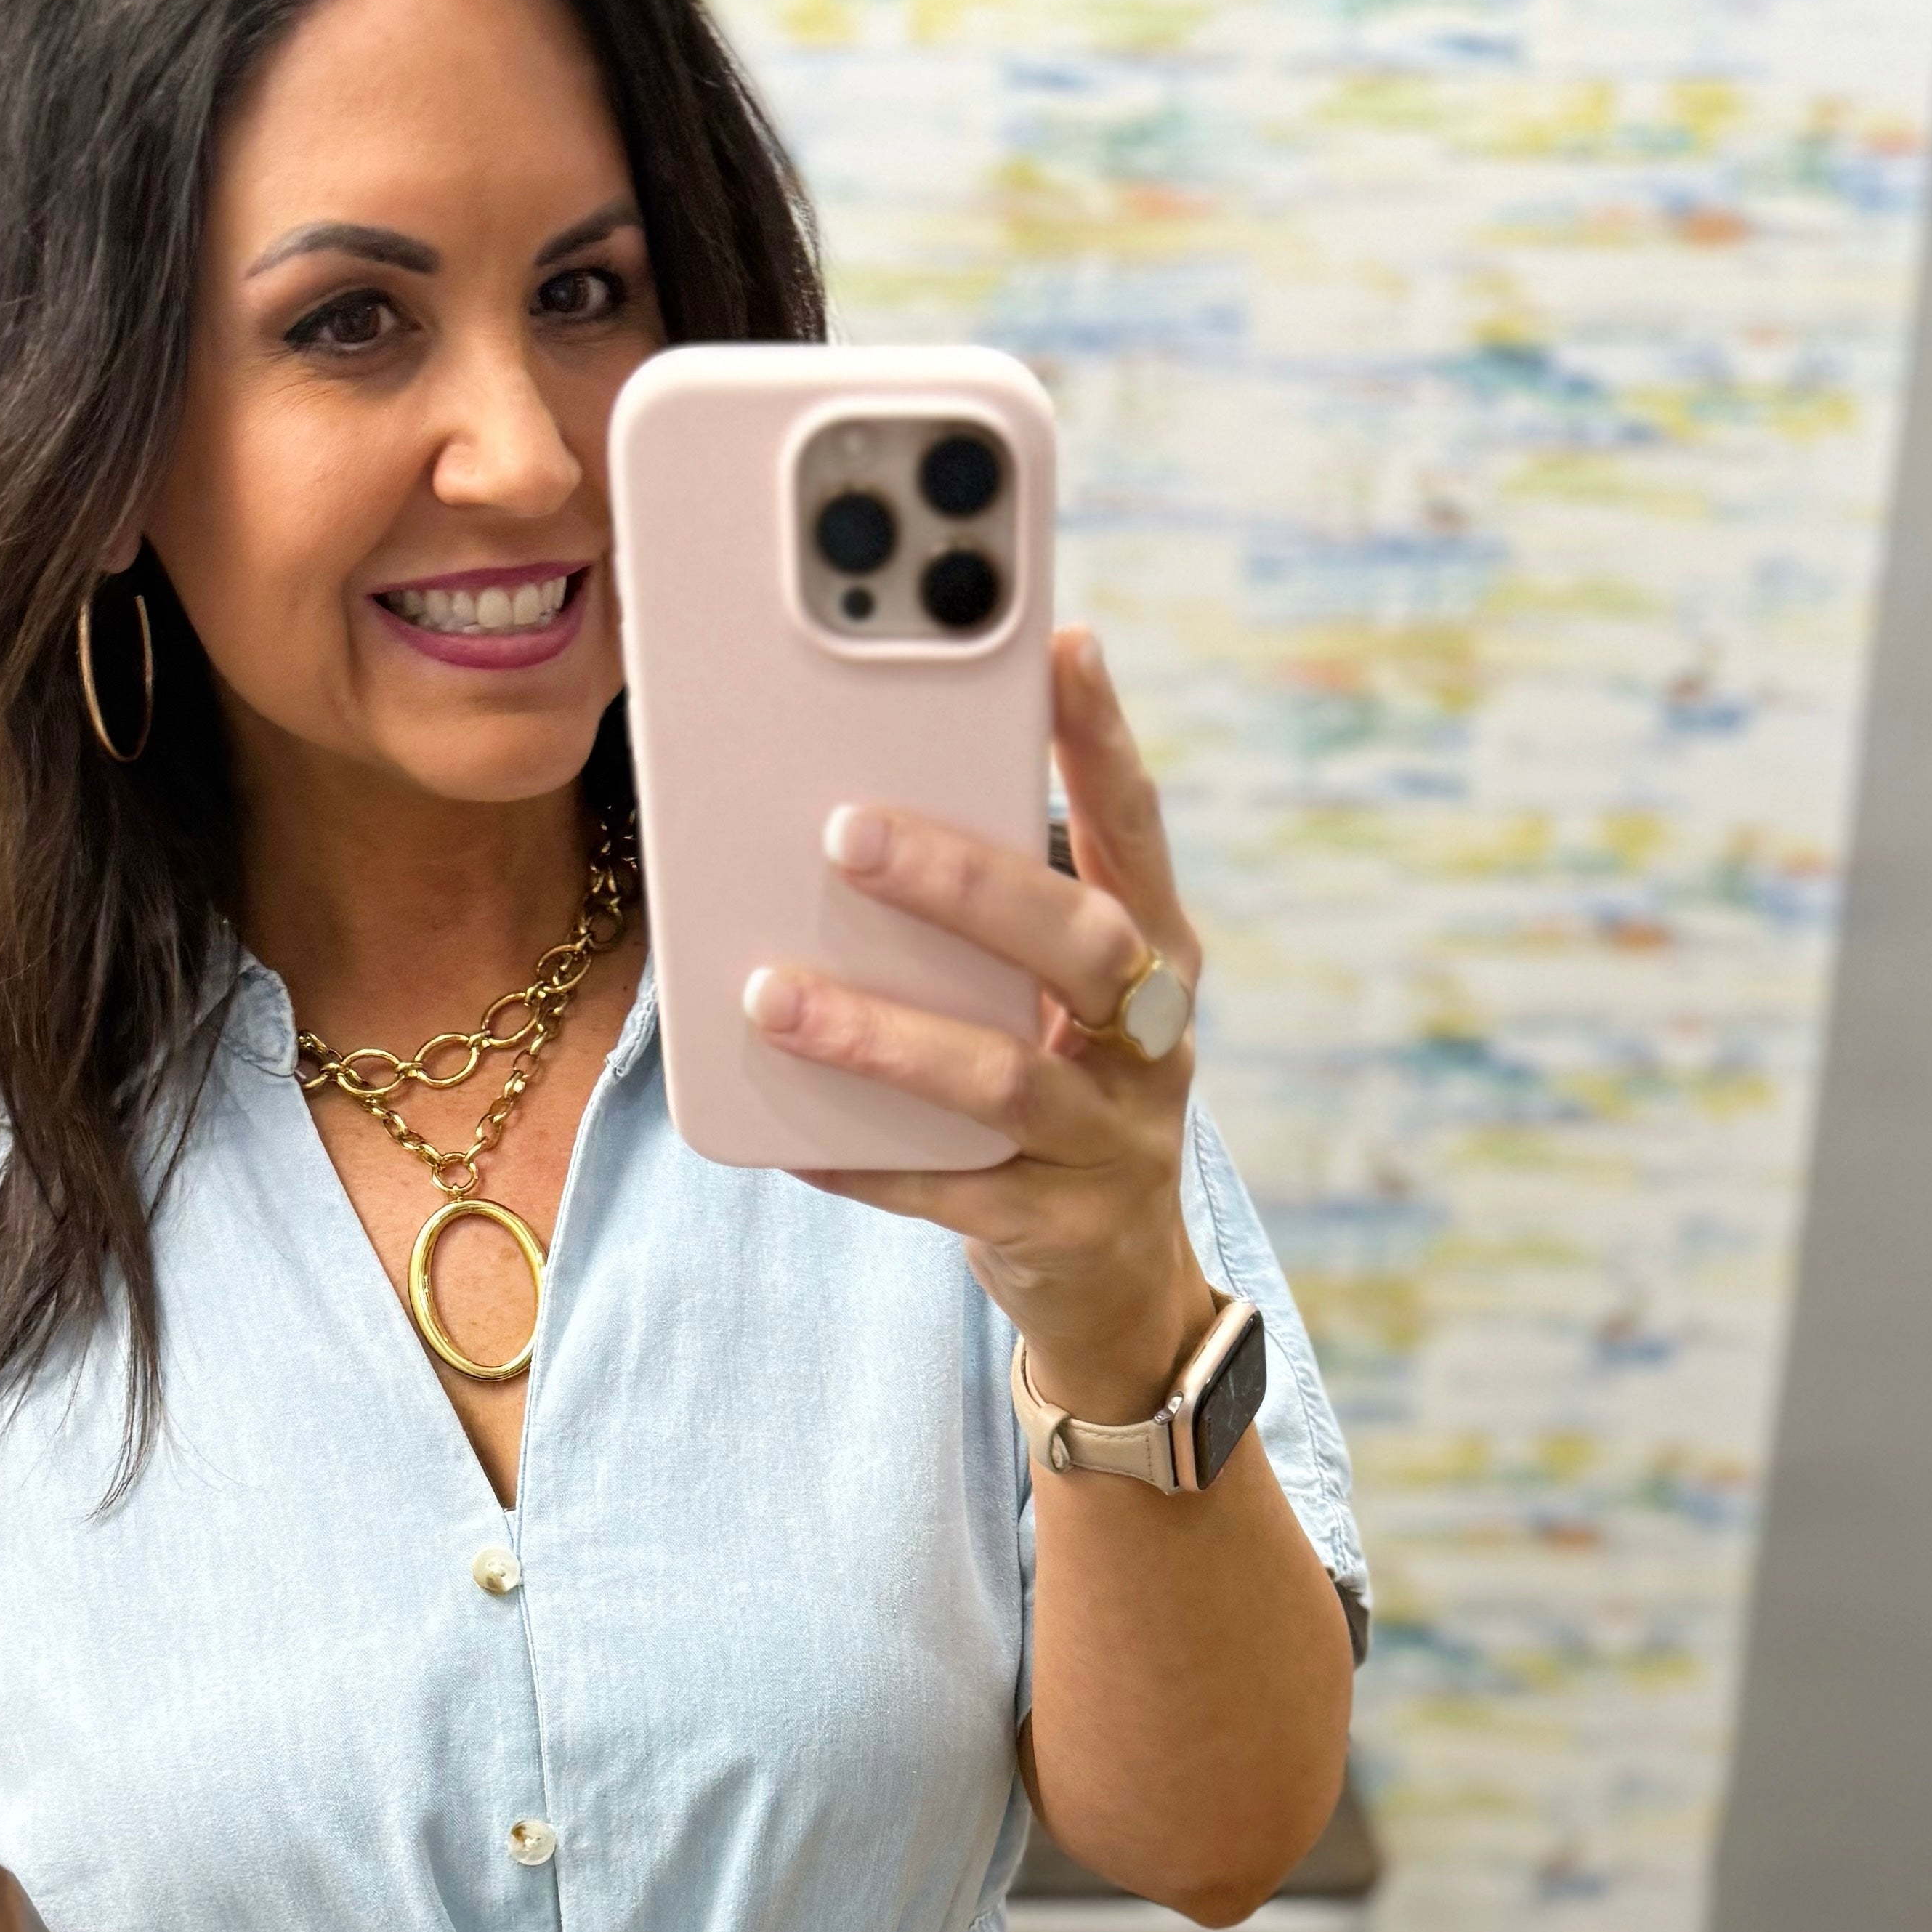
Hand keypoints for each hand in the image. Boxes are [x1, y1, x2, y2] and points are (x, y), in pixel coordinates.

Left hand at [742, 627, 1213, 1424]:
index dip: (1105, 744)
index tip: (1063, 647)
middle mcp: (1152, 1043)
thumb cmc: (1062, 1100)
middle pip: (1079, 946)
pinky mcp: (1053, 1230)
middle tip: (846, 831)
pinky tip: (788, 1139)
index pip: (1136, 835)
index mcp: (1157, 959)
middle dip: (965, 884)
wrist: (1117, 1284)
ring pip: (1002, 1080)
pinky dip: (864, 1163)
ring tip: (774, 996)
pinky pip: (947, 1193)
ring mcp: (1110, 1142)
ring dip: (882, 1034)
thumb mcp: (1054, 1003)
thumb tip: (855, 811)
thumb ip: (998, 923)